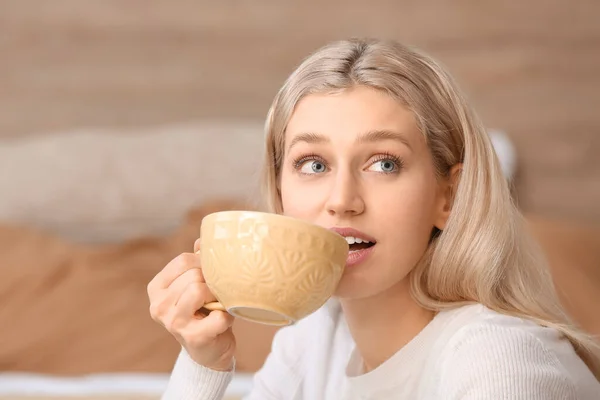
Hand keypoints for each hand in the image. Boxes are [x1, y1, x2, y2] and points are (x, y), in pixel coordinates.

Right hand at [147, 238, 235, 370]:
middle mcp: (159, 306)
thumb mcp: (196, 284)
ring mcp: (173, 323)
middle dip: (211, 282)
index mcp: (156, 288)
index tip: (210, 275)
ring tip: (217, 305)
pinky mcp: (193, 338)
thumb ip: (197, 262)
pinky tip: (223, 322)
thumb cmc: (203, 311)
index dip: (203, 263)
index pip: (183, 260)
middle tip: (215, 294)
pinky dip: (227, 317)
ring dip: (217, 297)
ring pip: (199, 290)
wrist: (209, 350)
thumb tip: (203, 240)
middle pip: (193, 275)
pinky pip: (218, 315)